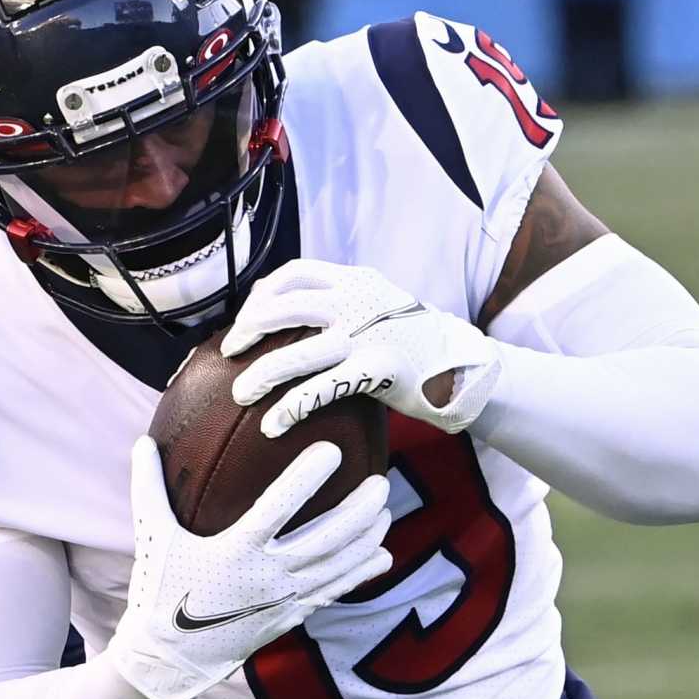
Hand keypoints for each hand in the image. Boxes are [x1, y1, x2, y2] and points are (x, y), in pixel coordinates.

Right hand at [106, 436, 391, 698]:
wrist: (169, 658)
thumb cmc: (159, 591)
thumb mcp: (150, 537)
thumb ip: (147, 487)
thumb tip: (142, 441)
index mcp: (234, 551)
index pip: (279, 508)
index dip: (307, 478)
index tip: (333, 451)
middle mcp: (266, 577)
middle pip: (326, 540)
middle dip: (359, 511)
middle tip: (380, 482)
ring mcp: (283, 600)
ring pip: (337, 566)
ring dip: (366, 538)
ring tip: (385, 510)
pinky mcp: (289, 616)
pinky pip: (333, 592)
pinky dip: (360, 573)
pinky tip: (381, 556)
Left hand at [223, 259, 501, 436]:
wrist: (469, 366)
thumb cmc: (415, 341)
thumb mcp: (382, 306)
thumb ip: (343, 302)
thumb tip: (287, 313)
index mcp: (358, 280)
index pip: (296, 273)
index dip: (263, 293)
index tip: (247, 314)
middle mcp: (359, 301)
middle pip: (285, 307)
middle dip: (249, 329)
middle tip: (229, 352)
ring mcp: (367, 336)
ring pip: (296, 352)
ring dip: (260, 374)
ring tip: (239, 395)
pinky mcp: (377, 371)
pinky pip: (322, 389)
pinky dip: (291, 407)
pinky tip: (273, 425)